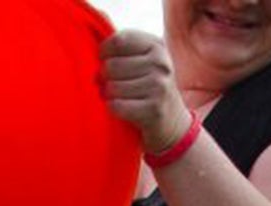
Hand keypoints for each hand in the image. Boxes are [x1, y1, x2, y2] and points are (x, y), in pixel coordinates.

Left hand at [101, 30, 191, 154]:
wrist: (173, 124)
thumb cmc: (149, 88)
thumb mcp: (144, 60)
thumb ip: (123, 43)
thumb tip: (98, 15)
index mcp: (156, 45)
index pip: (117, 41)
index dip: (104, 54)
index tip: (105, 62)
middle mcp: (161, 63)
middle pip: (111, 66)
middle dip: (105, 79)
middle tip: (111, 86)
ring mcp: (159, 86)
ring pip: (112, 88)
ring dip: (110, 96)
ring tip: (121, 98)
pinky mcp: (154, 110)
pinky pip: (116, 106)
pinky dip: (114, 110)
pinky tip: (124, 110)